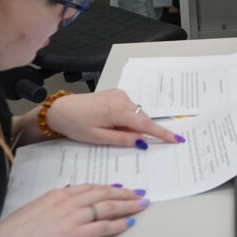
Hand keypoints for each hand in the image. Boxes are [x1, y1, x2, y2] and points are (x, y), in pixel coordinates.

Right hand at [0, 184, 148, 236]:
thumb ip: (52, 206)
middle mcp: (67, 202)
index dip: (109, 187)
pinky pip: (101, 228)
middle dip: (125, 194)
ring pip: (107, 208)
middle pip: (104, 194)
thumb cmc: (12, 234)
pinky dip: (117, 225)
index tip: (122, 188)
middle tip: (140, 194)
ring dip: (127, 206)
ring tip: (141, 206)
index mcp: (57, 194)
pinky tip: (127, 224)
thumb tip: (65, 207)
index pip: (90, 187)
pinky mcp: (73, 236)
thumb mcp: (34, 210)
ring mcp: (71, 218)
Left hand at [44, 89, 181, 146]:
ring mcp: (119, 94)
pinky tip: (114, 123)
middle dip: (143, 131)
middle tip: (132, 142)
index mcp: (116, 111)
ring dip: (134, 125)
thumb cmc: (76, 126)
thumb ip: (122, 139)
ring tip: (113, 131)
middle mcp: (122, 99)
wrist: (61, 109)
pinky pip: (130, 108)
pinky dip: (128, 118)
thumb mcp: (97, 138)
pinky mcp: (116, 93)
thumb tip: (143, 142)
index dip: (162, 133)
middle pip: (142, 119)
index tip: (176, 139)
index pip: (145, 124)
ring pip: (137, 113)